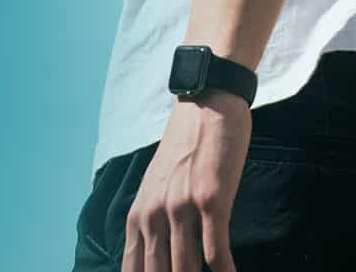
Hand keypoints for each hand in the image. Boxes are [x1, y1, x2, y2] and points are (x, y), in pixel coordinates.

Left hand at [120, 87, 251, 271]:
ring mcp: (182, 207)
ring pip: (186, 271)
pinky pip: (216, 252)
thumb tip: (155, 261)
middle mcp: (155, 214)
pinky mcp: (211, 200)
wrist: (206, 100)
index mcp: (139, 214)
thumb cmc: (185, 146)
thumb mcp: (156, 184)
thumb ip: (152, 222)